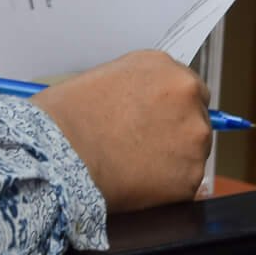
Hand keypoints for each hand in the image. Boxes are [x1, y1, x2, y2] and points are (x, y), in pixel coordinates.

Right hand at [31, 51, 211, 212]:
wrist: (60, 153)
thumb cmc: (68, 116)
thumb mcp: (105, 77)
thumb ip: (139, 86)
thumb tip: (149, 104)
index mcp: (165, 68)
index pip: (187, 88)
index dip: (169, 106)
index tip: (155, 119)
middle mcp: (187, 97)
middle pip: (195, 118)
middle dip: (175, 131)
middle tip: (141, 143)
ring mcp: (194, 139)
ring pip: (191, 152)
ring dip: (172, 158)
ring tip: (133, 164)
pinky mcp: (190, 177)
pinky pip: (183, 182)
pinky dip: (165, 186)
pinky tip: (137, 181)